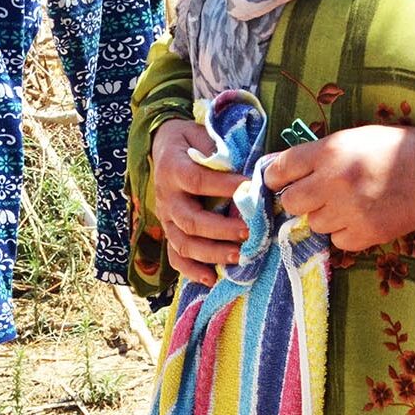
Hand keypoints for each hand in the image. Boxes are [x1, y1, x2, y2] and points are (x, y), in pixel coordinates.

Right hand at [151, 116, 248, 286]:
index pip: (197, 180)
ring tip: (238, 256)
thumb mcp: (202, 135)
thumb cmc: (191, 141)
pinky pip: (175, 256)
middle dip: (221, 230)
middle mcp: (167, 197)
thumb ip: (221, 152)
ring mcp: (166, 217)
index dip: (222, 186)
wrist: (163, 146)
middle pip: (190, 220)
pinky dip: (191, 271)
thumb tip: (251, 171)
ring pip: (184, 243)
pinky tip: (211, 278)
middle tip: (248, 232)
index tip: (248, 188)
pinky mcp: (168, 231)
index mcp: (174, 169)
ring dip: (211, 253)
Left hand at [262, 125, 414, 250]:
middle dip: (299, 199)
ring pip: (312, 224)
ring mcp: (349, 210)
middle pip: (289, 202)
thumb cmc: (396, 148)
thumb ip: (320, 153)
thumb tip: (282, 170)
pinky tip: (363, 215)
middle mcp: (334, 181)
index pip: (279, 169)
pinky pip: (336, 240)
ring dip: (324, 216)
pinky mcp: (365, 234)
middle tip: (317, 193)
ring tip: (348, 202)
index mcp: (329, 150)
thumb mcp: (354, 137)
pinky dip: (345, 232)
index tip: (278, 181)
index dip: (275, 177)